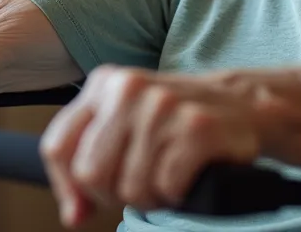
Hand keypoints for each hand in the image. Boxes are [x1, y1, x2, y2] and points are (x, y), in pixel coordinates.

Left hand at [39, 65, 260, 227]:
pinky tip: (187, 176)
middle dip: (114, 194)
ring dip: (151, 196)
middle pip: (90, 173)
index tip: (83, 206)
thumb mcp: (124, 128)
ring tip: (168, 177)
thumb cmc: (176, 122)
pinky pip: (166, 186)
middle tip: (141, 184)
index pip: (58, 147)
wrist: (242, 105)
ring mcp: (163, 105)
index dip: (67, 187)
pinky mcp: (196, 127)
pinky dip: (176, 194)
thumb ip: (89, 163)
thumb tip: (73, 216)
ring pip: (129, 187)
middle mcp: (129, 88)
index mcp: (104, 84)